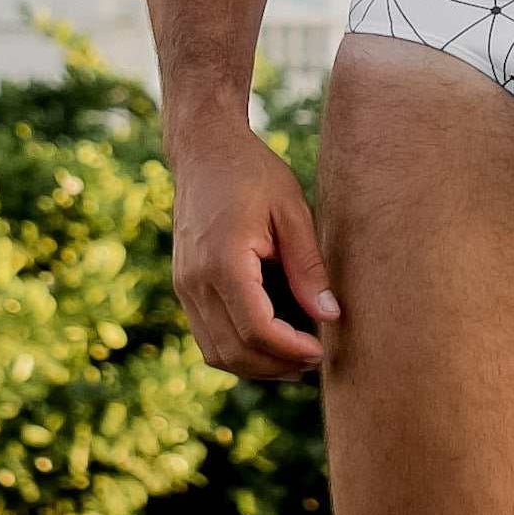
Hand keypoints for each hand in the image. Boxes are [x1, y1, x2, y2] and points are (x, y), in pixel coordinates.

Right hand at [169, 122, 341, 379]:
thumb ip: (308, 266)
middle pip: (233, 351)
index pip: (256, 329)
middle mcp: (196, 281)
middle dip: (275, 366)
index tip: (320, 350)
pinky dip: (236, 349)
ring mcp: (184, 286)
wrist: (205, 148)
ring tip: (294, 360)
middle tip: (313, 361)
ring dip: (254, 365)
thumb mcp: (291, 210)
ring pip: (215, 352)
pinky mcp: (183, 286)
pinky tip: (267, 342)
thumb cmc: (253, 172)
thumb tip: (330, 316)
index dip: (289, 350)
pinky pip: (206, 335)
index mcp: (223, 261)